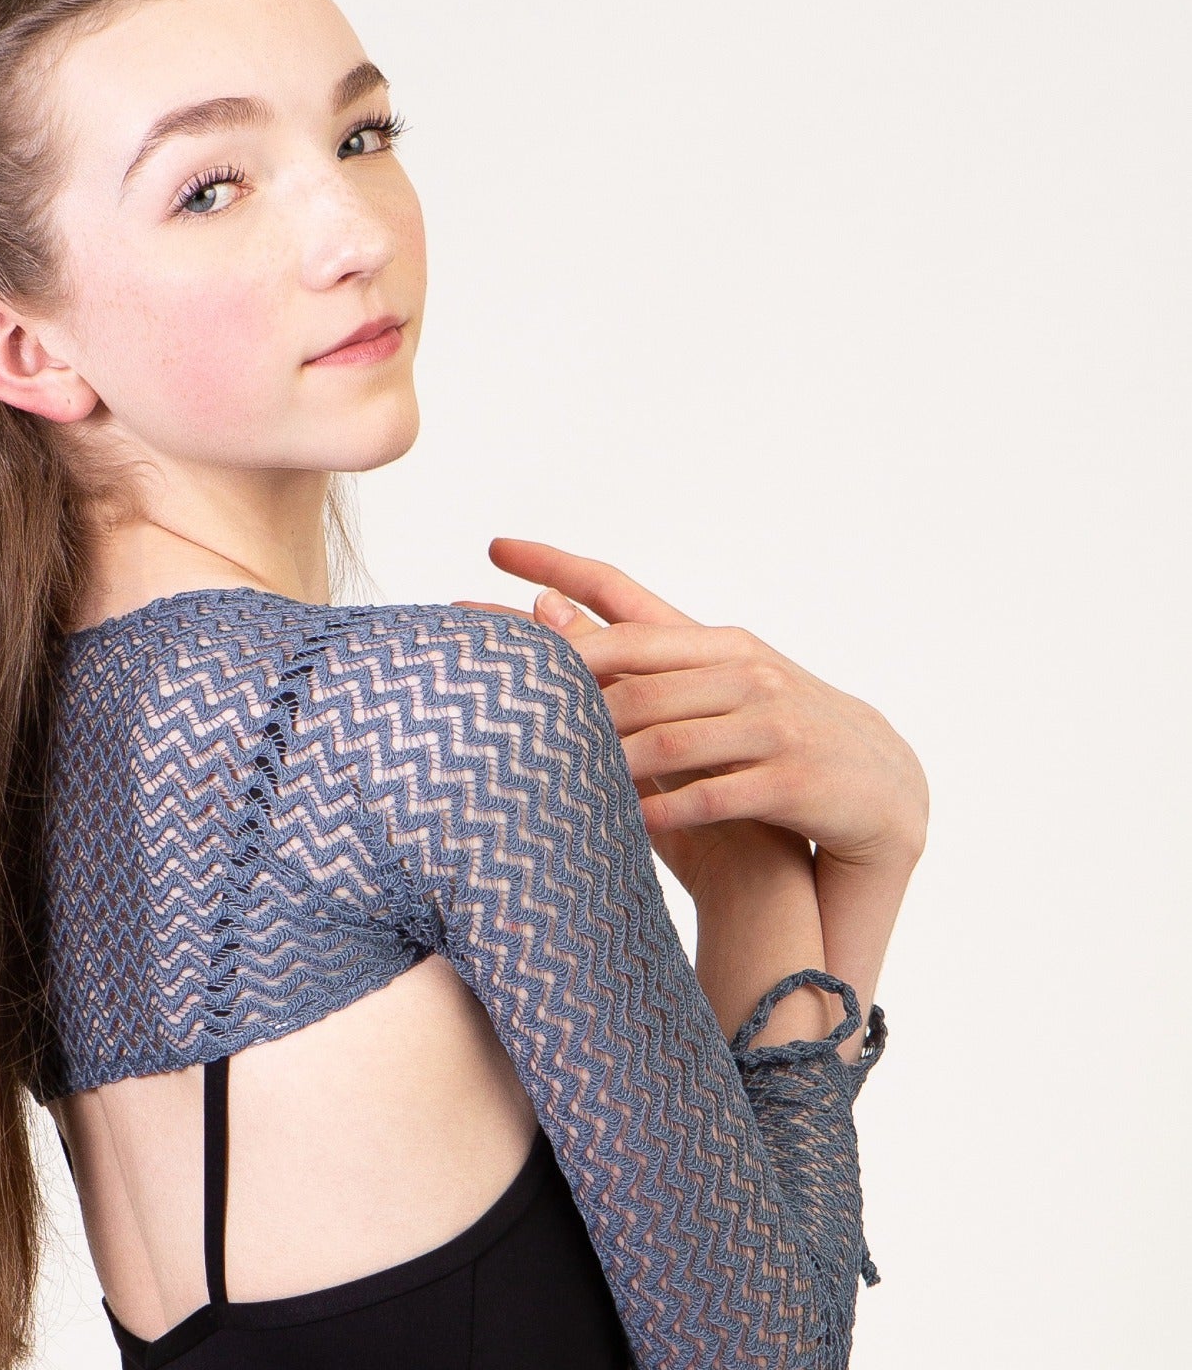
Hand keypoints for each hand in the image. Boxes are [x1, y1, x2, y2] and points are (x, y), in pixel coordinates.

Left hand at [454, 537, 927, 902]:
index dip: (558, 567)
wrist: (878, 791)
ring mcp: (771, 723)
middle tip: (492, 694)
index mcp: (713, 642)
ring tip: (547, 774)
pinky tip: (625, 821)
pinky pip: (715, 794)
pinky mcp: (793, 779)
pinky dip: (668, 808)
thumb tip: (544, 609)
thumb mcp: (708, 692)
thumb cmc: (770, 746)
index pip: (622, 594)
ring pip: (668, 735)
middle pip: (632, 672)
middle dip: (562, 685)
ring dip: (607, 758)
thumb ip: (632, 658)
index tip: (494, 547)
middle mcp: (742, 670)